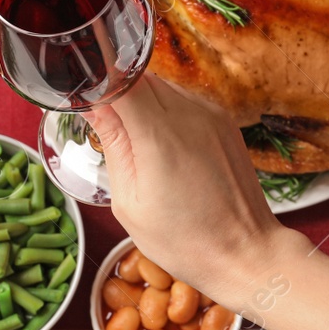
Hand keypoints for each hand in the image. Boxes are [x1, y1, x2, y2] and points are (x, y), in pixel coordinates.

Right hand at [86, 76, 302, 308]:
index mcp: (161, 135)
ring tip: (140, 146)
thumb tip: (95, 107)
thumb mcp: (130, 202)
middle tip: (108, 129)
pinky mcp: (225, 122)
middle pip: (140, 76)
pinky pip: (185, 100)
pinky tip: (165, 149)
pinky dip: (167, 112)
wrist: (246, 253)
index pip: (120, 78)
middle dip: (117, 93)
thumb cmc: (184, 241)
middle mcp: (191, 114)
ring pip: (163, 86)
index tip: (82, 94)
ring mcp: (213, 115)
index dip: (97, 80)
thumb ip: (113, 145)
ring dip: (143, 103)